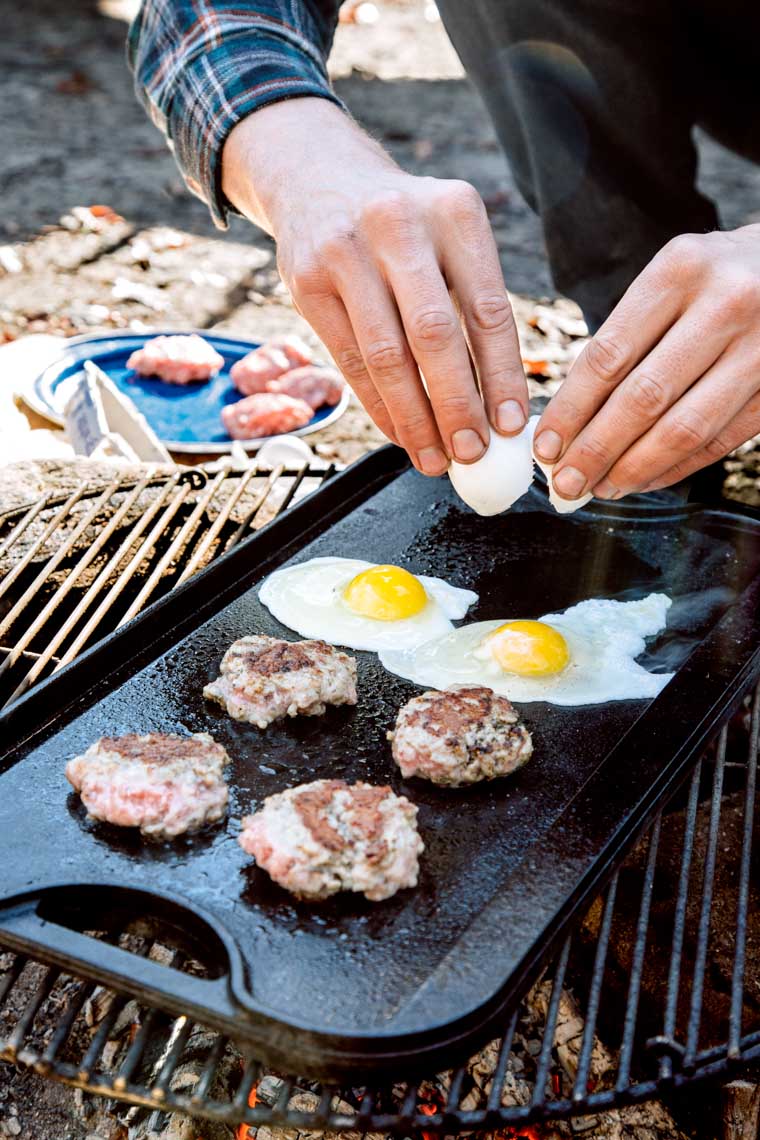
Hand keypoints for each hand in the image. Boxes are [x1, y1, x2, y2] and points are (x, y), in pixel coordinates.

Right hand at [222, 99, 527, 474]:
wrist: (320, 178)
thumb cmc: (404, 229)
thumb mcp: (447, 240)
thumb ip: (471, 308)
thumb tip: (497, 406)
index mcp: (454, 212)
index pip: (488, 309)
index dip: (503, 376)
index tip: (511, 426)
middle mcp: (399, 224)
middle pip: (434, 335)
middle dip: (456, 406)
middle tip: (471, 453)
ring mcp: (345, 250)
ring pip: (386, 356)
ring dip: (414, 418)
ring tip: (434, 458)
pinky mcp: (307, 280)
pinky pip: (349, 361)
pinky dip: (378, 407)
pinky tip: (400, 434)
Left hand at [533, 225, 759, 498]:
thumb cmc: (713, 278)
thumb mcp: (668, 280)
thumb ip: (623, 340)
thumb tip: (568, 424)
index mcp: (680, 270)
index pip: (609, 356)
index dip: (571, 410)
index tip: (544, 446)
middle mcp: (726, 303)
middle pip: (645, 398)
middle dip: (596, 450)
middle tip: (565, 483)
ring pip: (685, 428)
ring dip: (635, 468)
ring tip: (601, 488)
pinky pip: (720, 441)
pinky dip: (676, 467)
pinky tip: (644, 480)